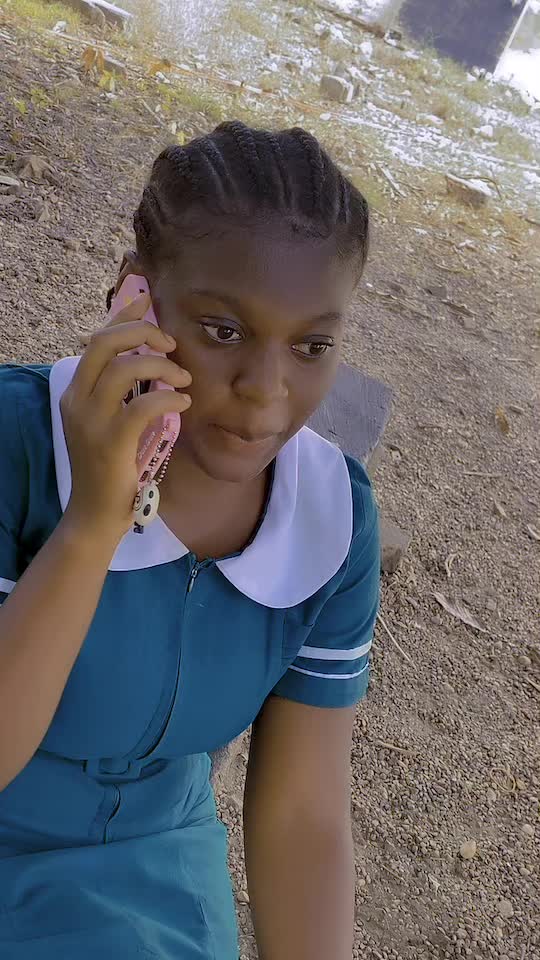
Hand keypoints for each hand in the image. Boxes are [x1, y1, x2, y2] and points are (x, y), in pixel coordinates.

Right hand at [60, 292, 191, 542]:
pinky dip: (168, 397)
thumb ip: (120, 391)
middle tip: (171, 344)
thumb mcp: (108, 421)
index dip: (124, 316)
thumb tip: (148, 357)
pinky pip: (143, 404)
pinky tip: (182, 402)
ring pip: (125, 369)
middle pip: (105, 343)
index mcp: (75, 391)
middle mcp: (77, 400)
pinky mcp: (111, 441)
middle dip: (143, 332)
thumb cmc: (110, 467)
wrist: (96, 513)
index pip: (97, 339)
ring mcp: (91, 420)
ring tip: (183, 380)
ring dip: (162, 367)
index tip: (148, 302)